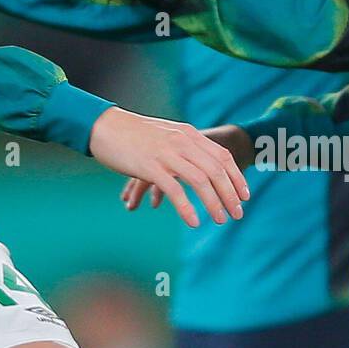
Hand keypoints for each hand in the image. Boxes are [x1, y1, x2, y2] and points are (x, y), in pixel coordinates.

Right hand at [120, 124, 254, 212]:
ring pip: (200, 181)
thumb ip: (182, 145)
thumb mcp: (165, 134)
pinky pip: (175, 190)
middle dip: (230, 194)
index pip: (222, 156)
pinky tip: (193, 221)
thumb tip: (198, 162)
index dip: (236, 177)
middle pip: (216, 170)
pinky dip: (187, 208)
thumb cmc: (133, 134)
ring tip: (221, 220)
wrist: (104, 126)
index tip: (244, 196)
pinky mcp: (150, 167)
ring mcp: (166, 153)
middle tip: (237, 214)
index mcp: (187, 134)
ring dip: (214, 203)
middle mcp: (181, 142)